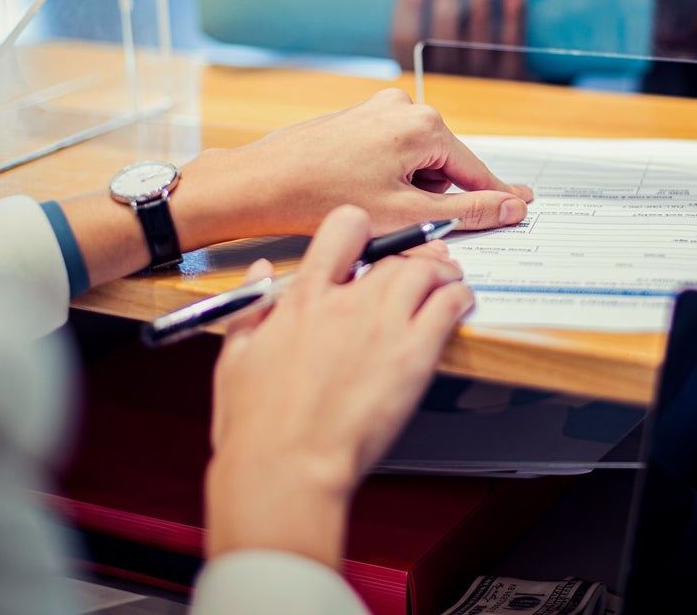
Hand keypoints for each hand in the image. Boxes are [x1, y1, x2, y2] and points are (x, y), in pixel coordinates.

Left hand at [60, 89, 529, 286]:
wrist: (261, 184)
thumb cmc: (323, 197)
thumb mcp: (405, 215)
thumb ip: (467, 212)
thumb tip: (508, 207)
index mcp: (424, 125)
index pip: (476, 171)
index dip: (496, 197)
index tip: (522, 207)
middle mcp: (404, 107)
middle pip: (447, 165)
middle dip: (438, 196)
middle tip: (409, 222)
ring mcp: (379, 109)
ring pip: (420, 161)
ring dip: (411, 189)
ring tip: (376, 208)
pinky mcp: (359, 118)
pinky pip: (394, 152)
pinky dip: (390, 176)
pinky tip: (363, 194)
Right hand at [203, 205, 472, 566]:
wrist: (286, 468)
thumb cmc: (258, 425)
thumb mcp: (236, 355)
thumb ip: (254, 306)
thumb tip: (263, 272)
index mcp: (303, 299)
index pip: (343, 230)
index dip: (361, 229)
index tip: (369, 242)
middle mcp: (347, 303)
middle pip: (395, 255)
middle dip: (412, 257)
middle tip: (421, 266)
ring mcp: (384, 326)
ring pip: (428, 272)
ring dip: (441, 272)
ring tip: (446, 281)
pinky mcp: (413, 356)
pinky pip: (449, 306)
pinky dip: (460, 298)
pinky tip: (460, 304)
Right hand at [391, 0, 527, 78]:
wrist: (499, 118)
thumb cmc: (458, 77)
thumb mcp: (430, 68)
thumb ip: (422, 37)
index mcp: (420, 78)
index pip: (405, 39)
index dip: (410, 2)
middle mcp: (448, 83)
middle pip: (444, 26)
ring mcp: (481, 84)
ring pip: (478, 28)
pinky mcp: (512, 82)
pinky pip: (512, 42)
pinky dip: (514, 12)